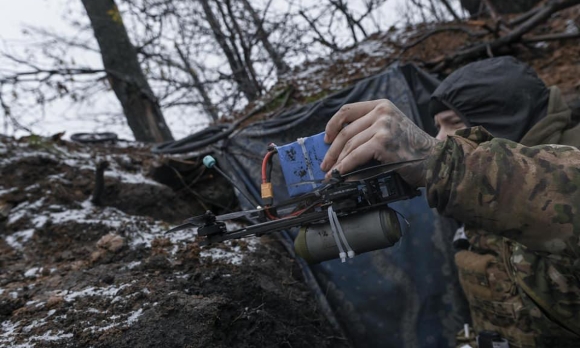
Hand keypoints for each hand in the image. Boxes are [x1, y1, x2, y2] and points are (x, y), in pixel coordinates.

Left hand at [320, 99, 439, 186]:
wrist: (436, 160)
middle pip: (345, 131)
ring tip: (331, 174)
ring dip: (338, 163)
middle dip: (332, 151)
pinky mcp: (383, 142)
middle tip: (326, 164)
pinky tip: (340, 175)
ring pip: (349, 145)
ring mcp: (382, 125)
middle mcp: (381, 112)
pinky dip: (345, 167)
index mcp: (382, 105)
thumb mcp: (392, 128)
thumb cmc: (413, 149)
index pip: (347, 110)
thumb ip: (370, 128)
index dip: (332, 125)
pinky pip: (356, 156)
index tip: (326, 139)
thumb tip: (339, 145)